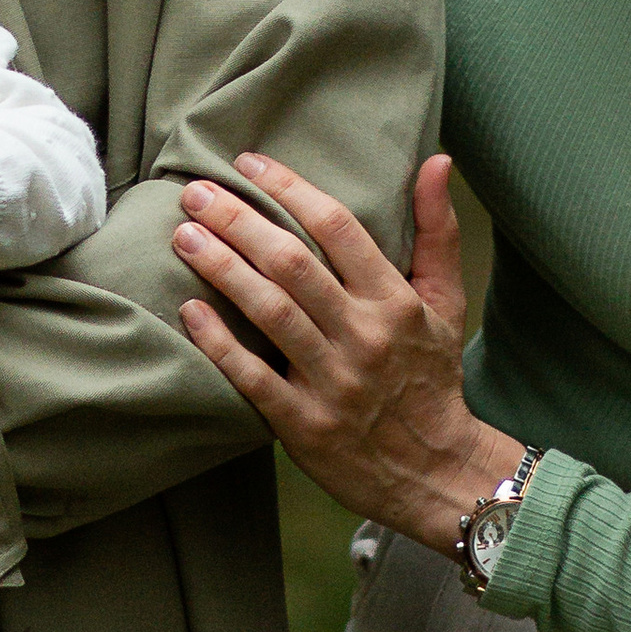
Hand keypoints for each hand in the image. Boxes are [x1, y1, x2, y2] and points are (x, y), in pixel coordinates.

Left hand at [173, 152, 519, 555]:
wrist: (437, 471)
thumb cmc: (432, 376)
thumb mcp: (446, 302)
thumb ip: (438, 230)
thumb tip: (437, 160)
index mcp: (396, 301)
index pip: (338, 227)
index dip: (289, 188)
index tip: (248, 164)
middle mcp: (365, 336)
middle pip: (293, 264)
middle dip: (239, 222)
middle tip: (196, 194)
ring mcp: (333, 382)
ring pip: (270, 313)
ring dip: (222, 269)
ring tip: (184, 237)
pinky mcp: (305, 424)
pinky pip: (253, 377)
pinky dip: (219, 343)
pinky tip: (188, 310)